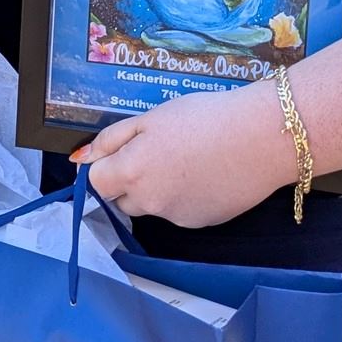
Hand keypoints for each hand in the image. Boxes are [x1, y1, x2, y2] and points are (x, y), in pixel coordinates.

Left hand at [73, 79, 299, 229]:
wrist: (261, 138)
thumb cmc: (203, 118)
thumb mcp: (150, 118)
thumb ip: (111, 140)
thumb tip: (81, 159)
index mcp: (131, 174)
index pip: (96, 182)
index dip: (105, 165)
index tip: (120, 150)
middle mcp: (149, 203)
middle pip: (122, 198)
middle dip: (129, 178)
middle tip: (157, 149)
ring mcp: (176, 217)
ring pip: (152, 205)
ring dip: (157, 188)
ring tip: (186, 156)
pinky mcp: (201, 223)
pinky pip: (179, 210)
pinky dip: (183, 195)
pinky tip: (205, 171)